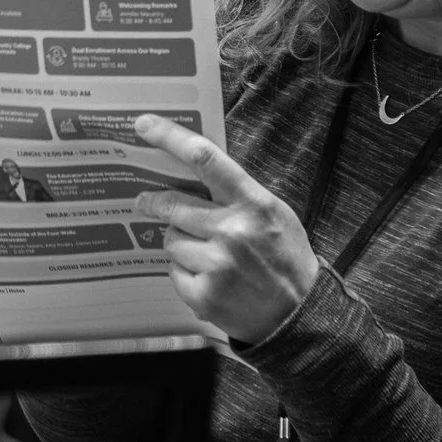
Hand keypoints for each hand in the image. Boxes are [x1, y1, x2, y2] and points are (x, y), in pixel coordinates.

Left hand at [131, 115, 320, 342]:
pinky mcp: (203, 294)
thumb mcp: (273, 214)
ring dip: (180, 242)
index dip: (169, 137)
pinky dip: (184, 273)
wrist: (298, 317)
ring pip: (170, 239)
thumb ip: (237, 194)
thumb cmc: (285, 259)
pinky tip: (209, 279)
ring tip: (206, 255)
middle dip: (153, 202)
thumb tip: (193, 173)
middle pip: (173, 204)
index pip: (205, 159)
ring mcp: (216, 264)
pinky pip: (174, 271)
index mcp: (253, 204)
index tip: (143, 125)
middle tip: (144, 201)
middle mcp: (233, 231)